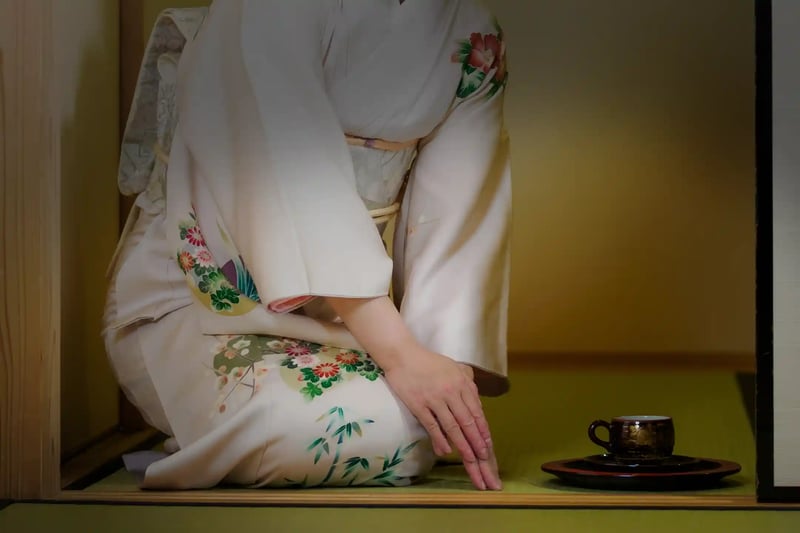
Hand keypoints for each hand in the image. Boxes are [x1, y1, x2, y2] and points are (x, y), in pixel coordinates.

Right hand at [322, 295, 501, 490]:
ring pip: (453, 426)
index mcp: (462, 383)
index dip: (483, 431)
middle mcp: (451, 391)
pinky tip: (445, 451)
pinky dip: (440, 439)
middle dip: (477, 443)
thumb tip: (476, 402)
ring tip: (470, 460)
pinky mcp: (419, 404)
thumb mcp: (454, 367)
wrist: (402, 354)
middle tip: (485, 459)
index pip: (477, 412)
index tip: (489, 446)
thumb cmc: (428, 361)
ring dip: (463, 445)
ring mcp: (435, 398)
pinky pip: (432, 425)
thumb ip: (467, 382)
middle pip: (468, 422)